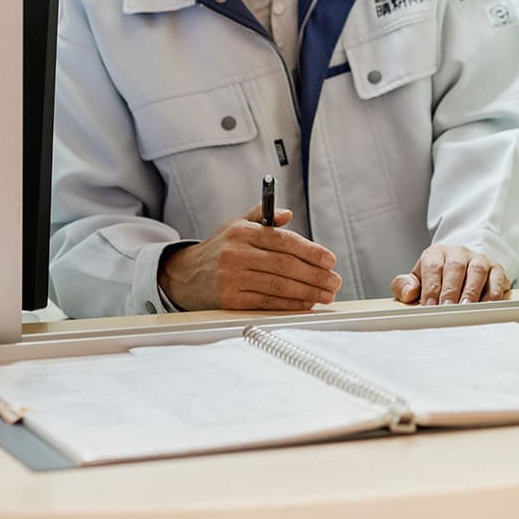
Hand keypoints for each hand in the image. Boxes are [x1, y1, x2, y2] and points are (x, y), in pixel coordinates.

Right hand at [158, 202, 340, 311]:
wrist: (184, 275)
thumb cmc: (218, 249)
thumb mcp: (236, 225)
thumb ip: (263, 217)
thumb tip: (288, 214)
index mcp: (242, 232)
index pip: (283, 240)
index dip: (310, 251)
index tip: (330, 259)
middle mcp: (237, 254)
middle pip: (284, 265)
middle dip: (314, 275)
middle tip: (334, 280)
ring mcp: (233, 278)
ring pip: (278, 285)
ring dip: (307, 292)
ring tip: (326, 294)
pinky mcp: (230, 300)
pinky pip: (266, 302)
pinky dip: (289, 304)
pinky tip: (305, 303)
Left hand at [390, 245, 510, 304]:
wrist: (463, 266)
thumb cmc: (438, 278)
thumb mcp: (417, 279)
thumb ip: (404, 286)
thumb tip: (408, 293)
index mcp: (437, 253)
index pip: (432, 267)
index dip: (431, 288)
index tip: (429, 306)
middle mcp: (459, 253)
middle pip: (455, 267)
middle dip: (450, 290)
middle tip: (447, 309)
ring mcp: (479, 259)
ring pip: (476, 271)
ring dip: (471, 291)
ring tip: (465, 309)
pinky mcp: (496, 269)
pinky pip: (496, 279)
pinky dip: (492, 293)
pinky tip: (485, 306)